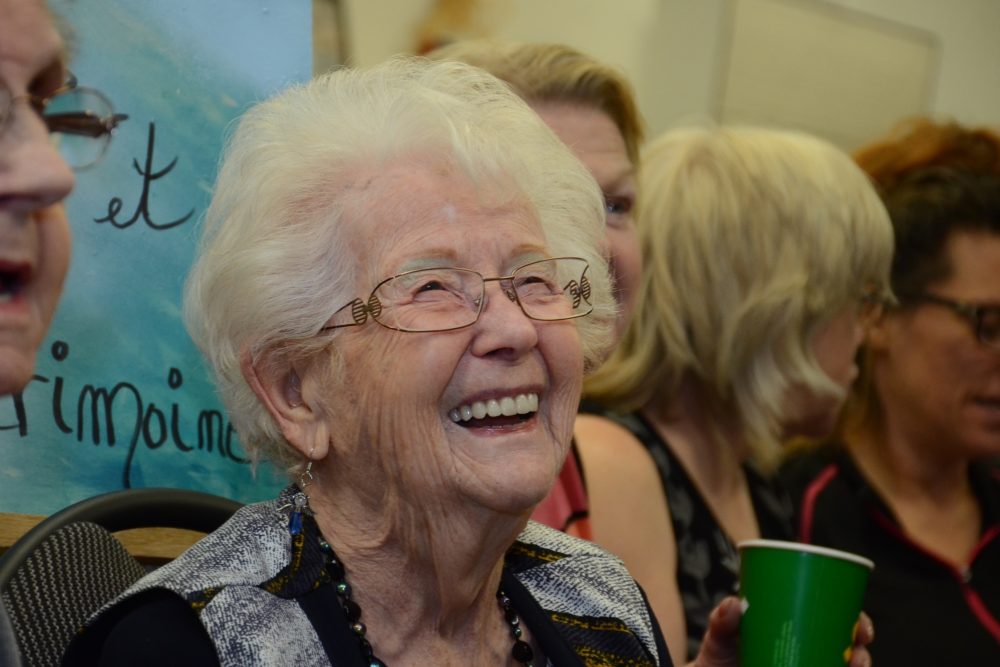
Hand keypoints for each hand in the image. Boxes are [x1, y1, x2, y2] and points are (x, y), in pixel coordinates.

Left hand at [686, 598, 874, 666]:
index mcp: (796, 628)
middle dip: (862, 651)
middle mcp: (808, 652)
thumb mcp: (720, 637)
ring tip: (852, 666)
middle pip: (849, 650)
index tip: (863, 628)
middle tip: (858, 652)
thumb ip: (722, 621)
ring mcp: (807, 666)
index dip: (858, 622)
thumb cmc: (719, 658)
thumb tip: (734, 604)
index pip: (836, 620)